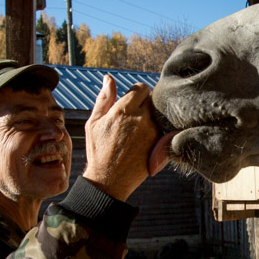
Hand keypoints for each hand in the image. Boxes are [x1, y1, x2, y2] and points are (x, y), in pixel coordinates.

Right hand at [82, 75, 160, 200]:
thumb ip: (104, 98)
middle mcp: (142, 118)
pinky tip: (145, 141)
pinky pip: (164, 128)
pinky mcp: (160, 143)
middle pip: (152, 99)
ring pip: (159, 114)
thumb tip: (108, 78)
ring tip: (139, 131)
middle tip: (135, 116)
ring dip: (152, 117)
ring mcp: (153, 131)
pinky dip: (158, 130)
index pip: (141, 87)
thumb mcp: (94, 123)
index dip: (136, 93)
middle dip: (145, 104)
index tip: (132, 102)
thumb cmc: (98, 151)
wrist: (110, 180)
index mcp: (124, 109)